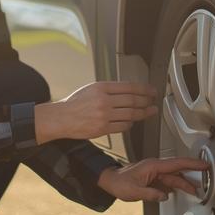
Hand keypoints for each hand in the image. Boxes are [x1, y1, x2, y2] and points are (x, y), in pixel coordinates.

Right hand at [34, 82, 158, 142]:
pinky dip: (130, 123)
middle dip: (146, 101)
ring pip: (130, 114)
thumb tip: (128, 91)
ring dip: (143, 113)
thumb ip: (108, 89)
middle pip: (132, 100)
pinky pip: (123, 126)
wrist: (62, 118)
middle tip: (153, 101)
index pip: (129, 87)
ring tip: (150, 111)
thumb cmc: (75, 103)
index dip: (144, 89)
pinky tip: (133, 121)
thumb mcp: (91, 88)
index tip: (151, 91)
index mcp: (101, 87)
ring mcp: (104, 115)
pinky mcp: (103, 128)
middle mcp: (103, 100)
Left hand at [97, 157, 208, 202]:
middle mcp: (155, 167)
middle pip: (178, 171)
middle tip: (204, 180)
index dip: (192, 164)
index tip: (203, 165)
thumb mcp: (134, 191)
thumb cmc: (119, 182)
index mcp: (153, 166)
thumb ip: (151, 194)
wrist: (110, 180)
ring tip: (194, 190)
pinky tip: (180, 190)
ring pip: (173, 177)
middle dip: (191, 176)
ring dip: (184, 183)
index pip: (177, 164)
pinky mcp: (152, 177)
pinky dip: (175, 185)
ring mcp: (154, 172)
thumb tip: (164, 196)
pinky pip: (167, 180)